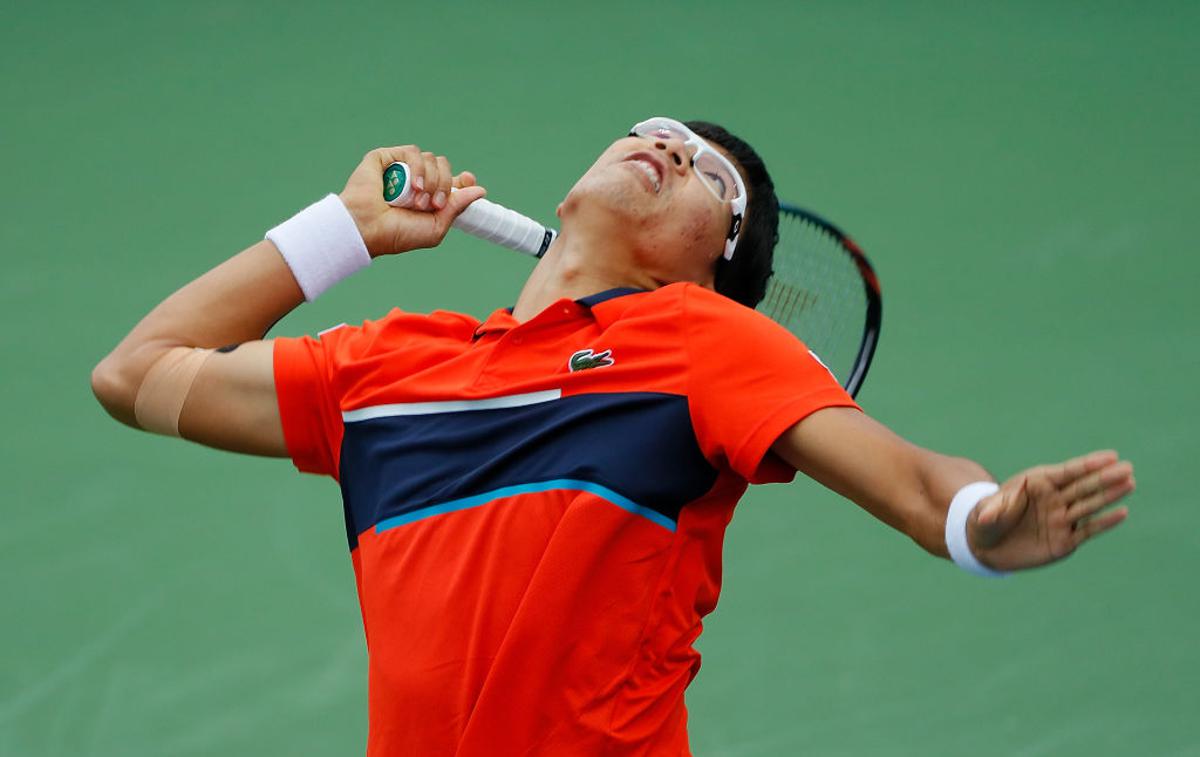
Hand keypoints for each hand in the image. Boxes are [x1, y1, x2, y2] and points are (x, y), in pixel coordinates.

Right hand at [339, 145, 485, 256]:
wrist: (368, 229)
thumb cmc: (397, 234)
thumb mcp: (436, 227)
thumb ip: (458, 207)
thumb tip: (480, 190)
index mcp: (427, 197)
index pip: (452, 179)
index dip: (463, 179)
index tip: (469, 181)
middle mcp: (415, 180)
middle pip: (445, 167)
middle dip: (445, 186)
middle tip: (433, 205)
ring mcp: (401, 168)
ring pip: (432, 159)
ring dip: (432, 181)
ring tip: (418, 201)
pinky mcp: (386, 158)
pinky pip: (413, 152)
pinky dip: (418, 168)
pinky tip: (414, 186)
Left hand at [968, 450, 1133, 570]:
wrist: (985, 546)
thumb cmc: (984, 521)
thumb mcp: (984, 514)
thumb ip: (993, 511)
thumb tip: (990, 512)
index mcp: (1037, 483)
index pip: (1066, 472)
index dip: (1088, 464)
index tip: (1110, 456)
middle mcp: (1054, 499)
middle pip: (1083, 486)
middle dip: (1105, 477)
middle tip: (1128, 468)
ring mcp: (1061, 519)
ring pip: (1089, 505)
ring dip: (1109, 496)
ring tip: (1130, 483)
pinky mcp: (1065, 541)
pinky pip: (1088, 530)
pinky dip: (1104, 522)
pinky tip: (1122, 513)